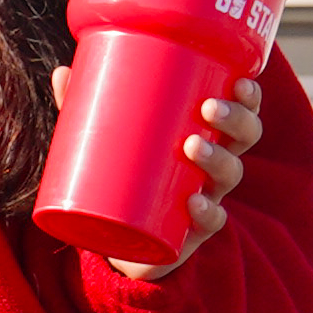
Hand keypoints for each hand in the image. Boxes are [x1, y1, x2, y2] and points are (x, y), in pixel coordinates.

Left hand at [45, 71, 266, 274]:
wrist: (119, 240)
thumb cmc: (125, 175)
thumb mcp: (109, 139)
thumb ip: (87, 108)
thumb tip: (62, 72)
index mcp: (207, 134)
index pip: (241, 111)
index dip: (249, 98)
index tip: (241, 82)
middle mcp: (214, 165)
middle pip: (244, 139)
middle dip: (236, 120)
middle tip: (209, 108)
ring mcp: (207, 197)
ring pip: (229, 175)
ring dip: (218, 158)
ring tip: (192, 146)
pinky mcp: (190, 231)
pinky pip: (210, 222)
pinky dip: (205, 212)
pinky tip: (194, 203)